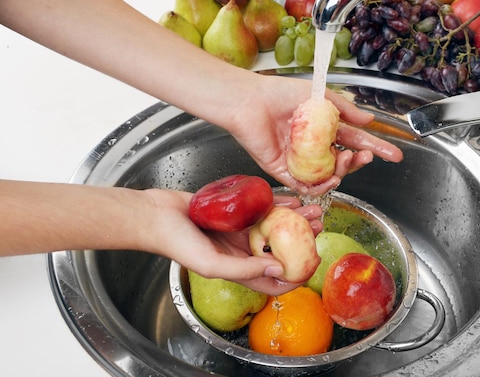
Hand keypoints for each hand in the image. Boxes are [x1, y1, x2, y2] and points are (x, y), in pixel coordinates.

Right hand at [143, 189, 322, 295]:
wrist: (156, 214)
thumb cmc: (176, 243)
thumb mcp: (212, 264)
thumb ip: (245, 269)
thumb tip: (279, 269)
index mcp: (239, 269)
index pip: (273, 281)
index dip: (295, 277)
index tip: (313, 264)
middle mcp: (243, 251)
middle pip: (280, 250)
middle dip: (303, 243)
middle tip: (320, 229)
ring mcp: (240, 231)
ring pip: (276, 227)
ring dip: (295, 221)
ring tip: (314, 212)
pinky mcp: (236, 212)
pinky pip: (262, 209)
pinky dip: (279, 205)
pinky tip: (294, 200)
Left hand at [227, 74, 403, 195]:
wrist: (251, 102)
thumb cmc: (279, 93)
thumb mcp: (321, 96)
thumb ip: (346, 109)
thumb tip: (369, 119)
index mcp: (323, 128)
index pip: (354, 140)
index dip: (375, 147)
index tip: (395, 154)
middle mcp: (313, 147)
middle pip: (344, 161)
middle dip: (359, 161)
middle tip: (366, 155)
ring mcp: (299, 161)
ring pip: (329, 176)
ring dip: (343, 172)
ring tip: (346, 159)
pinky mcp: (284, 172)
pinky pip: (306, 187)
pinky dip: (320, 187)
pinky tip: (330, 179)